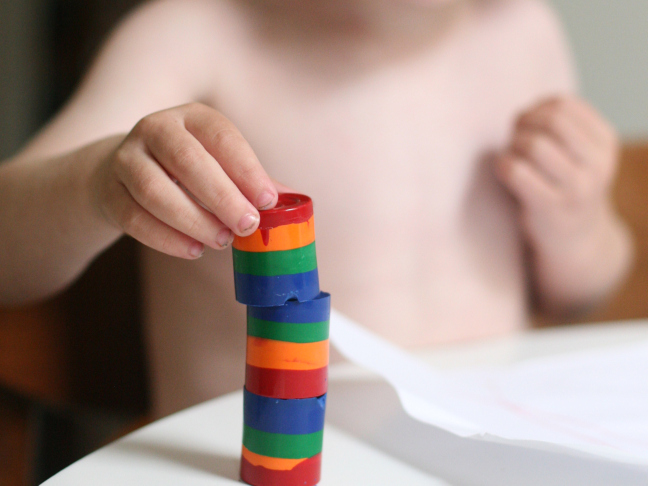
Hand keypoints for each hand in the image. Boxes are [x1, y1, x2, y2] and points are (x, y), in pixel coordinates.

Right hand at [91, 103, 277, 258]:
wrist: (124, 173)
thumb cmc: (190, 171)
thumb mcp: (221, 164)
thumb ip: (253, 182)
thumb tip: (295, 205)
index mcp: (193, 118)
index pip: (222, 137)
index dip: (247, 170)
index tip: (267, 201)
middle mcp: (156, 129)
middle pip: (187, 161)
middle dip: (222, 197)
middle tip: (247, 225)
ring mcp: (126, 158)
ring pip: (155, 190)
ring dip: (193, 220)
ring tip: (221, 241)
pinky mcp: (109, 191)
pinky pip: (134, 218)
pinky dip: (166, 238)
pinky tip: (194, 250)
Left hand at [496, 96, 619, 253]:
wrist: (575, 239)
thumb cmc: (567, 185)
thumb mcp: (580, 153)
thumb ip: (560, 126)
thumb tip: (523, 113)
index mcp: (605, 142)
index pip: (564, 104)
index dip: (536, 108)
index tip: (527, 123)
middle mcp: (597, 164)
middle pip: (550, 120)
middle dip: (523, 123)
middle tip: (514, 136)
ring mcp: (576, 188)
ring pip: (534, 144)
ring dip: (512, 144)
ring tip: (511, 155)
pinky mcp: (550, 206)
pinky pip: (516, 171)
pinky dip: (503, 164)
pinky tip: (504, 170)